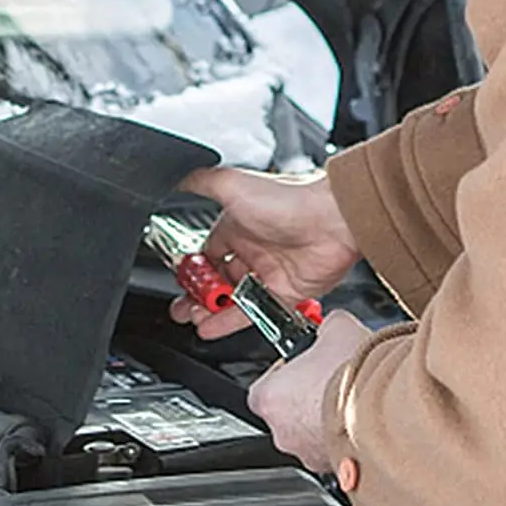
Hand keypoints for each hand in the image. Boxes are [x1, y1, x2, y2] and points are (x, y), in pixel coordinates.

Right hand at [168, 165, 360, 339]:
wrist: (333, 218)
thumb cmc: (287, 198)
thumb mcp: (231, 184)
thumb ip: (199, 182)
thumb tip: (172, 178)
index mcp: (236, 227)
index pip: (206, 254)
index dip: (192, 270)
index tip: (179, 281)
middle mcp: (252, 250)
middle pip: (217, 281)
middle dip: (197, 296)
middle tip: (181, 308)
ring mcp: (269, 273)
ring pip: (232, 299)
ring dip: (210, 312)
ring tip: (193, 319)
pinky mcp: (286, 293)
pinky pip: (254, 313)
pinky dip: (230, 323)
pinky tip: (212, 328)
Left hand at [247, 310, 376, 472]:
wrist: (393, 411)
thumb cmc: (356, 377)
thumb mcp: (337, 329)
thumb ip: (326, 326)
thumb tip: (333, 324)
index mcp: (268, 398)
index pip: (264, 388)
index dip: (285, 375)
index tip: (304, 366)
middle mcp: (283, 434)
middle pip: (288, 415)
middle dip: (309, 400)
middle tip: (332, 383)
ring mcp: (310, 456)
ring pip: (315, 437)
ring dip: (330, 422)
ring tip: (355, 402)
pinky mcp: (340, 473)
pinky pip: (341, 455)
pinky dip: (352, 441)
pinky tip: (369, 422)